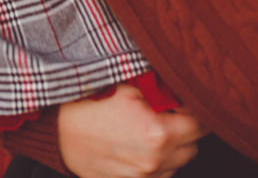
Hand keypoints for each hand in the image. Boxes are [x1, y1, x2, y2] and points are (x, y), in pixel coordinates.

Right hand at [58, 84, 206, 177]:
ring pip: (178, 163)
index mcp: (158, 134)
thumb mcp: (130, 87)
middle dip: (186, 129)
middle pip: (193, 146)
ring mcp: (142, 177)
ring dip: (173, 147)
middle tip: (167, 113)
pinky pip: (160, 175)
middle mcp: (154, 161)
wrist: (57, 130)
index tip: (182, 102)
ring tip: (149, 129)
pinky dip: (157, 161)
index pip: (200, 124)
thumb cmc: (90, 103)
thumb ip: (165, 92)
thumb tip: (187, 92)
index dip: (194, 109)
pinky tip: (139, 144)